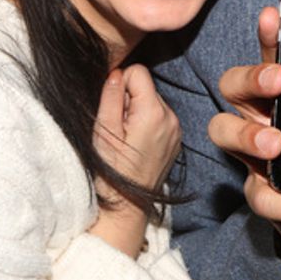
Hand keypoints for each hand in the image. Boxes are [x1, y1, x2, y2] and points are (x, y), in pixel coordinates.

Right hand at [89, 65, 181, 255]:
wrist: (127, 207)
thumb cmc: (110, 171)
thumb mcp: (103, 132)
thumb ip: (111, 97)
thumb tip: (116, 72)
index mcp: (154, 112)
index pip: (138, 72)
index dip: (120, 84)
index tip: (112, 107)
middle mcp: (171, 118)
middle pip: (146, 87)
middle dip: (129, 100)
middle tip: (117, 128)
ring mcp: (176, 129)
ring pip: (153, 101)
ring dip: (137, 112)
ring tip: (126, 139)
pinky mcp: (176, 139)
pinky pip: (160, 117)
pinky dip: (147, 123)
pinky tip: (136, 144)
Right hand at [208, 5, 280, 263]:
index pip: (272, 56)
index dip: (268, 36)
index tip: (272, 15)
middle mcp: (261, 118)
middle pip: (233, 86)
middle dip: (251, 78)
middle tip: (278, 80)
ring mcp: (255, 156)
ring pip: (224, 133)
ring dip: (248, 136)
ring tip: (277, 145)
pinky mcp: (262, 196)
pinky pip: (265, 198)